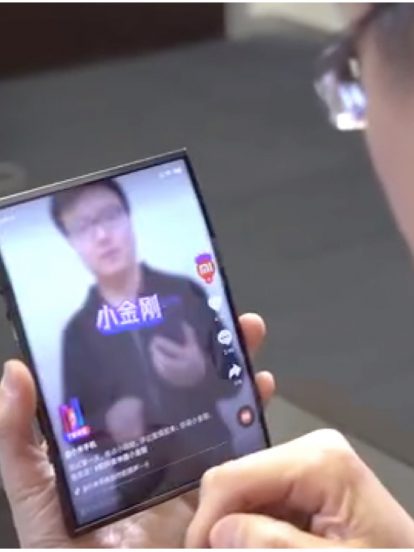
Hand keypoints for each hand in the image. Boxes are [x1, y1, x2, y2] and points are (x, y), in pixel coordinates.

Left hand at [0, 313, 274, 547]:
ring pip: (219, 410)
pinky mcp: (217, 494)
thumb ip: (21, 445)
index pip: (140, 380)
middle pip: (189, 387)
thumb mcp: (38, 499)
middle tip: (233, 321)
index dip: (158, 345)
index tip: (174, 310)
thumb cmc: (70, 549)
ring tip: (250, 344)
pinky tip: (264, 394)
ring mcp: (190, 468)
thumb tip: (14, 373)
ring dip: (238, 377)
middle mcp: (156, 444)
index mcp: (117, 437)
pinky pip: (242, 454)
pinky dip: (256, 423)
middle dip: (212, 350)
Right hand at [186, 429, 413, 547]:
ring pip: (244, 489)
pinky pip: (262, 497)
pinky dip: (253, 525)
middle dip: (222, 524)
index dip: (207, 520)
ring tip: (240, 550)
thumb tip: (217, 532)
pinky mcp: (307, 476)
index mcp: (319, 459)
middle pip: (236, 479)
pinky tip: (258, 543)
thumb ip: (272, 546)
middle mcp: (310, 447)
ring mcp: (309, 459)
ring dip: (235, 527)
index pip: (235, 476)